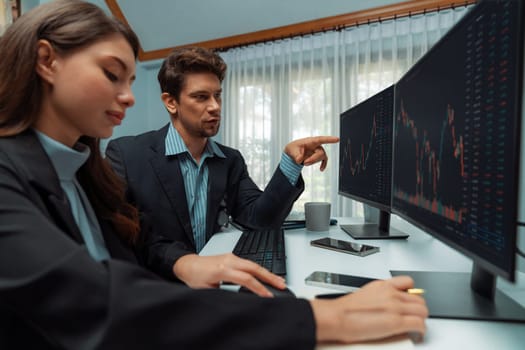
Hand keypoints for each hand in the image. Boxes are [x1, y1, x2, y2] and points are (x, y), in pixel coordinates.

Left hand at [172, 253, 286, 296]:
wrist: (188, 265)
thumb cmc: (195, 277)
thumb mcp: (209, 290)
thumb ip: (225, 292)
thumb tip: (241, 298)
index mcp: (223, 269)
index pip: (246, 279)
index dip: (258, 288)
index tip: (267, 295)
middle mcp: (229, 260)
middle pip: (254, 268)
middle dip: (269, 277)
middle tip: (281, 285)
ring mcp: (231, 257)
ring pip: (253, 264)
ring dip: (266, 273)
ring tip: (278, 281)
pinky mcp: (232, 257)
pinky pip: (249, 263)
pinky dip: (259, 269)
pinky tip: (265, 275)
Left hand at [284, 136, 338, 170]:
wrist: (292, 153)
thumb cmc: (293, 148)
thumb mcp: (291, 150)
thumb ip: (296, 155)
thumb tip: (300, 160)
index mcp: (310, 141)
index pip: (321, 139)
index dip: (329, 139)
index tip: (337, 139)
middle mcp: (316, 145)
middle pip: (321, 152)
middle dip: (313, 159)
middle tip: (305, 163)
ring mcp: (318, 151)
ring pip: (321, 157)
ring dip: (313, 161)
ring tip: (304, 163)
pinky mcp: (318, 156)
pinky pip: (324, 160)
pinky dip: (323, 164)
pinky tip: (321, 169)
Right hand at [310, 276, 427, 343]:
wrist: (336, 317)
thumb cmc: (344, 310)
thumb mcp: (364, 294)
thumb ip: (380, 296)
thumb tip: (388, 305)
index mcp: (382, 285)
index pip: (408, 283)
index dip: (412, 294)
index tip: (411, 302)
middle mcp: (391, 294)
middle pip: (419, 299)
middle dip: (419, 310)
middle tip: (414, 318)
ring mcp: (395, 307)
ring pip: (423, 310)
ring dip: (421, 319)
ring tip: (415, 327)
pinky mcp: (396, 322)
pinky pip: (419, 324)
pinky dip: (421, 331)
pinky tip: (416, 335)